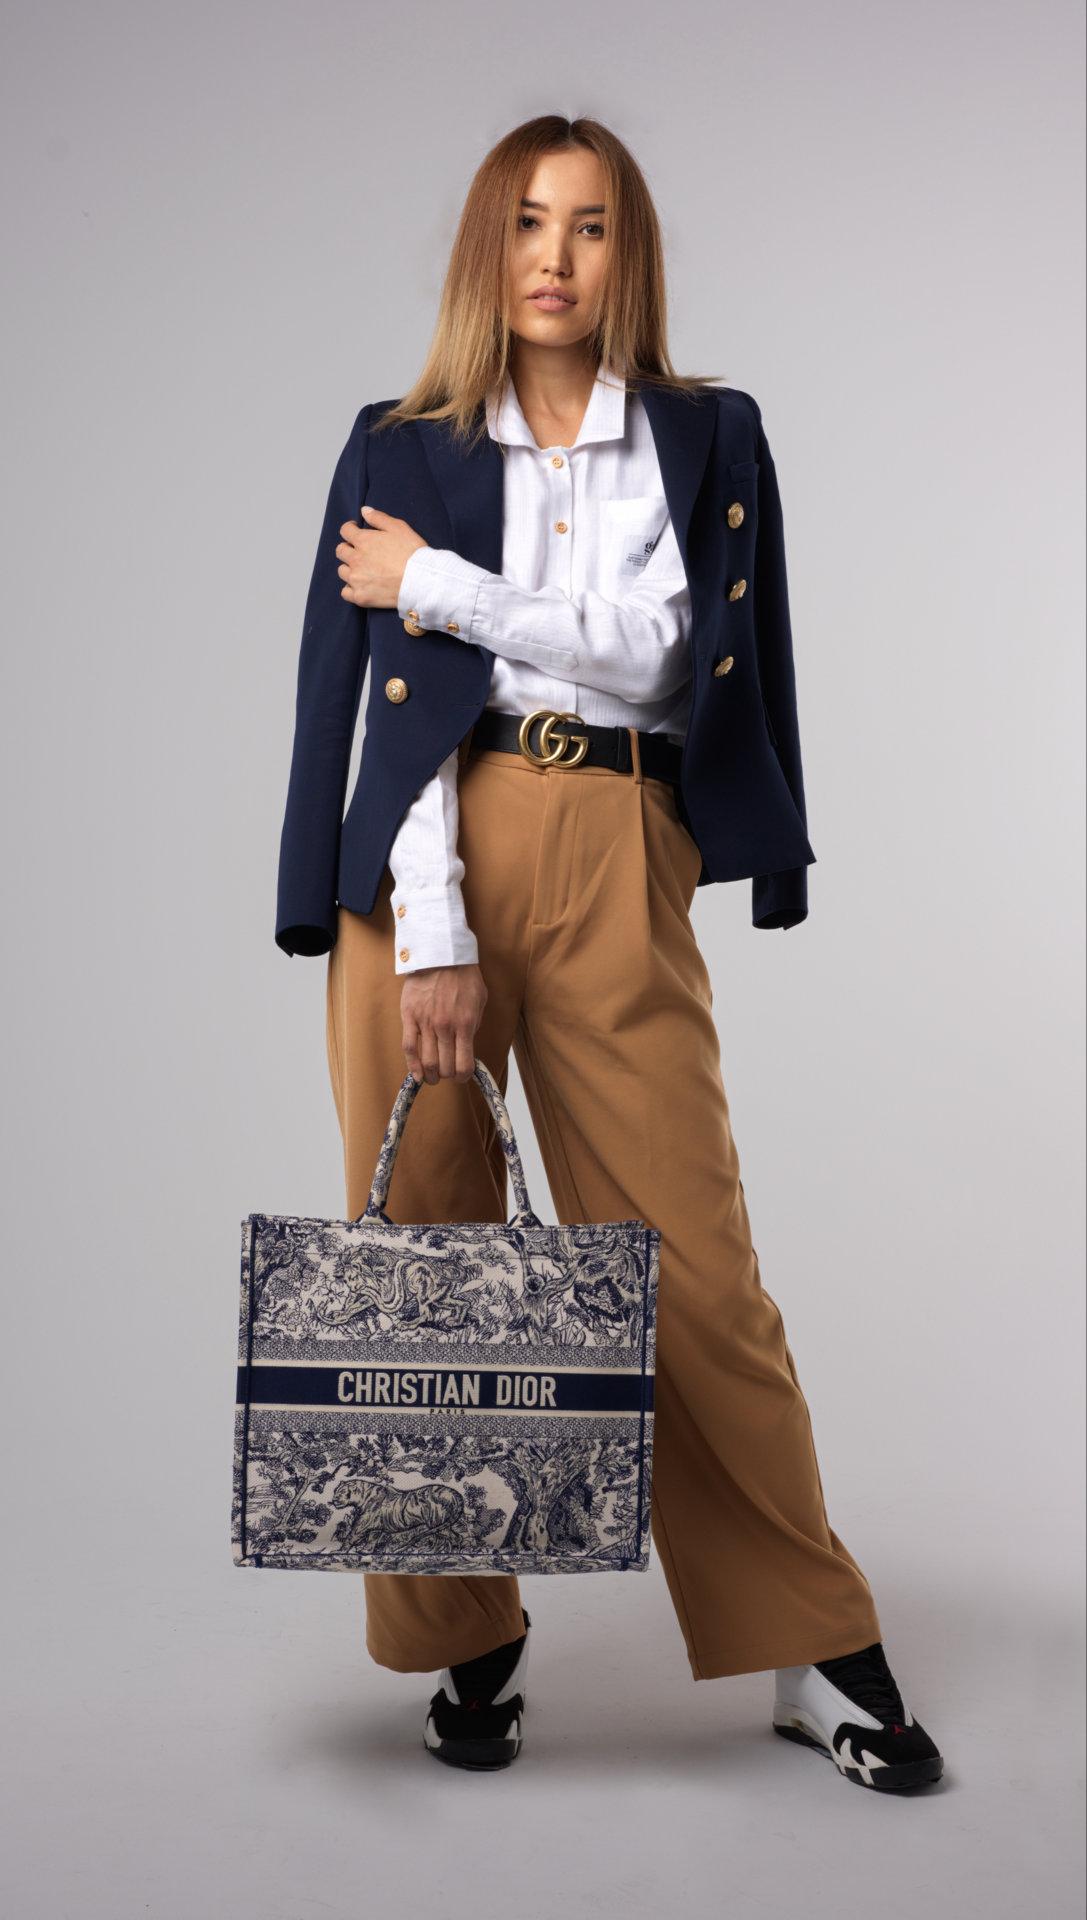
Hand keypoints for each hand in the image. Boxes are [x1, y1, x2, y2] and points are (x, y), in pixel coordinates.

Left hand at [337, 506, 425, 608]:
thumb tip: (364, 511)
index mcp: (363, 540)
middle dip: (349, 548)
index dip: (350, 528)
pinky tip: (360, 586)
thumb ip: (378, 518)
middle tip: (360, 551)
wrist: (420, 581)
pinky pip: (345, 592)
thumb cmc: (412, 552)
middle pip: (341, 551)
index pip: (345, 530)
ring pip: (342, 571)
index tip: (356, 530)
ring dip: (349, 568)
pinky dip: (350, 589)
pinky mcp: (360, 597)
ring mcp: (356, 579)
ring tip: (362, 570)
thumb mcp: (398, 527)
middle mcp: (355, 559)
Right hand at [401, 963, 487, 1084]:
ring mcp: (426, 1022)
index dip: (463, 1076)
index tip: (462, 1077)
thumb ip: (474, 1024)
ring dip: (431, 1075)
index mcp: (465, 1024)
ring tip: (432, 1077)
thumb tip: (467, 1045)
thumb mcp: (480, 1000)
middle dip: (447, 1076)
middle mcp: (445, 1027)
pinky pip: (409, 1046)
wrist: (442, 954)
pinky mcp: (410, 1016)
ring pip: (427, 1060)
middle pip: (444, 1065)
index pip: (464, 1063)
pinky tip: (416, 1074)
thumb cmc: (464, 976)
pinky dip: (412, 1065)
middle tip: (446, 1075)